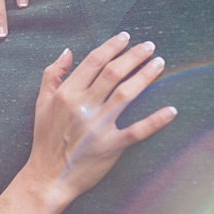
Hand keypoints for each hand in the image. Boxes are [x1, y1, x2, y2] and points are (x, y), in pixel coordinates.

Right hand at [25, 33, 175, 213]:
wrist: (48, 176)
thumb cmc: (45, 139)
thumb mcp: (41, 103)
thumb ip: (52, 75)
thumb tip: (67, 51)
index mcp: (67, 93)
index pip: (94, 61)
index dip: (112, 46)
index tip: (125, 37)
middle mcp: (83, 106)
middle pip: (114, 73)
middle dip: (134, 56)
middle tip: (150, 46)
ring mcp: (98, 126)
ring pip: (127, 94)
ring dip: (145, 76)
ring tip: (159, 63)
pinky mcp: (111, 145)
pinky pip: (137, 130)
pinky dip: (156, 120)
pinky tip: (171, 110)